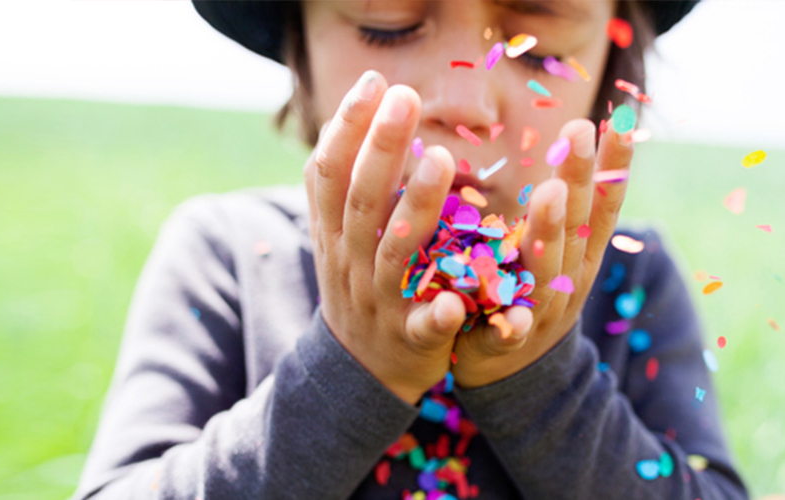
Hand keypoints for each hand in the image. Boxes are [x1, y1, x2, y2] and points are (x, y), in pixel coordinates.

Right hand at [302, 70, 468, 404]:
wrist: (362, 373)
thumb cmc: (362, 285)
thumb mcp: (339, 236)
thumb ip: (342, 185)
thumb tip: (349, 112)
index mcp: (336, 235)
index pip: (330, 174)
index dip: (348, 128)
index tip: (374, 81)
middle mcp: (354, 263)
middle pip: (362, 201)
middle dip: (381, 147)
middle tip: (405, 97)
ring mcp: (382, 301)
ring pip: (396, 253)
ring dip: (417, 208)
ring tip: (443, 160)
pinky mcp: (412, 338)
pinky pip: (424, 326)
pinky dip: (437, 313)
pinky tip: (454, 300)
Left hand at [451, 119, 634, 388]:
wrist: (512, 377)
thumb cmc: (525, 294)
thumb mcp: (547, 250)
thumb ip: (555, 208)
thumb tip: (572, 141)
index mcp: (578, 253)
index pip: (600, 202)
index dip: (613, 165)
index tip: (619, 118)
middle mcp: (567, 278)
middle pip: (575, 224)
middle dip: (579, 177)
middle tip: (579, 131)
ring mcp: (540, 312)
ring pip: (545, 269)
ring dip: (549, 232)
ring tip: (550, 193)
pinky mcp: (504, 342)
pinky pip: (509, 331)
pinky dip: (512, 322)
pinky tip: (515, 311)